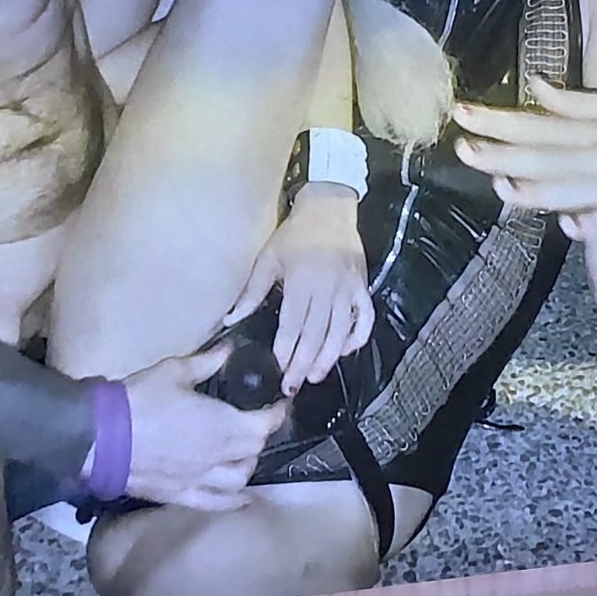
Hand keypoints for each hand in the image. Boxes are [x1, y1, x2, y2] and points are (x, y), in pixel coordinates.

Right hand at [114, 344, 288, 510]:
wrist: (101, 438)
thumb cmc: (139, 401)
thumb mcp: (174, 372)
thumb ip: (206, 363)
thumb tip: (229, 351)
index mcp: (222, 423)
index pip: (264, 424)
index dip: (277, 414)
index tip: (280, 404)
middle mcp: (218, 455)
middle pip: (254, 450)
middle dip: (259, 436)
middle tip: (255, 424)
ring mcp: (201, 479)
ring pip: (239, 478)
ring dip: (247, 465)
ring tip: (243, 455)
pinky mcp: (181, 495)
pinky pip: (215, 503)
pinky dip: (233, 502)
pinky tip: (241, 499)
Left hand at [224, 186, 374, 391]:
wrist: (329, 209)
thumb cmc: (294, 235)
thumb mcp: (267, 259)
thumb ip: (252, 291)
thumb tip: (231, 318)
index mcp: (301, 283)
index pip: (293, 326)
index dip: (286, 351)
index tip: (278, 370)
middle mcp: (327, 290)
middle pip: (316, 336)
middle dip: (304, 364)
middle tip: (293, 386)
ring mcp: (348, 290)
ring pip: (340, 333)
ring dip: (328, 358)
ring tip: (315, 377)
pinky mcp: (362, 288)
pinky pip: (365, 318)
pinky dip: (358, 337)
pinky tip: (346, 351)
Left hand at [455, 78, 596, 243]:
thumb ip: (574, 103)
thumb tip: (534, 85)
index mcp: (595, 129)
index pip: (536, 124)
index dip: (497, 119)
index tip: (461, 112)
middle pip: (542, 156)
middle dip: (499, 153)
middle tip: (461, 148)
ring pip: (569, 189)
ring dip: (533, 188)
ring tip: (500, 185)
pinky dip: (588, 223)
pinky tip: (570, 224)